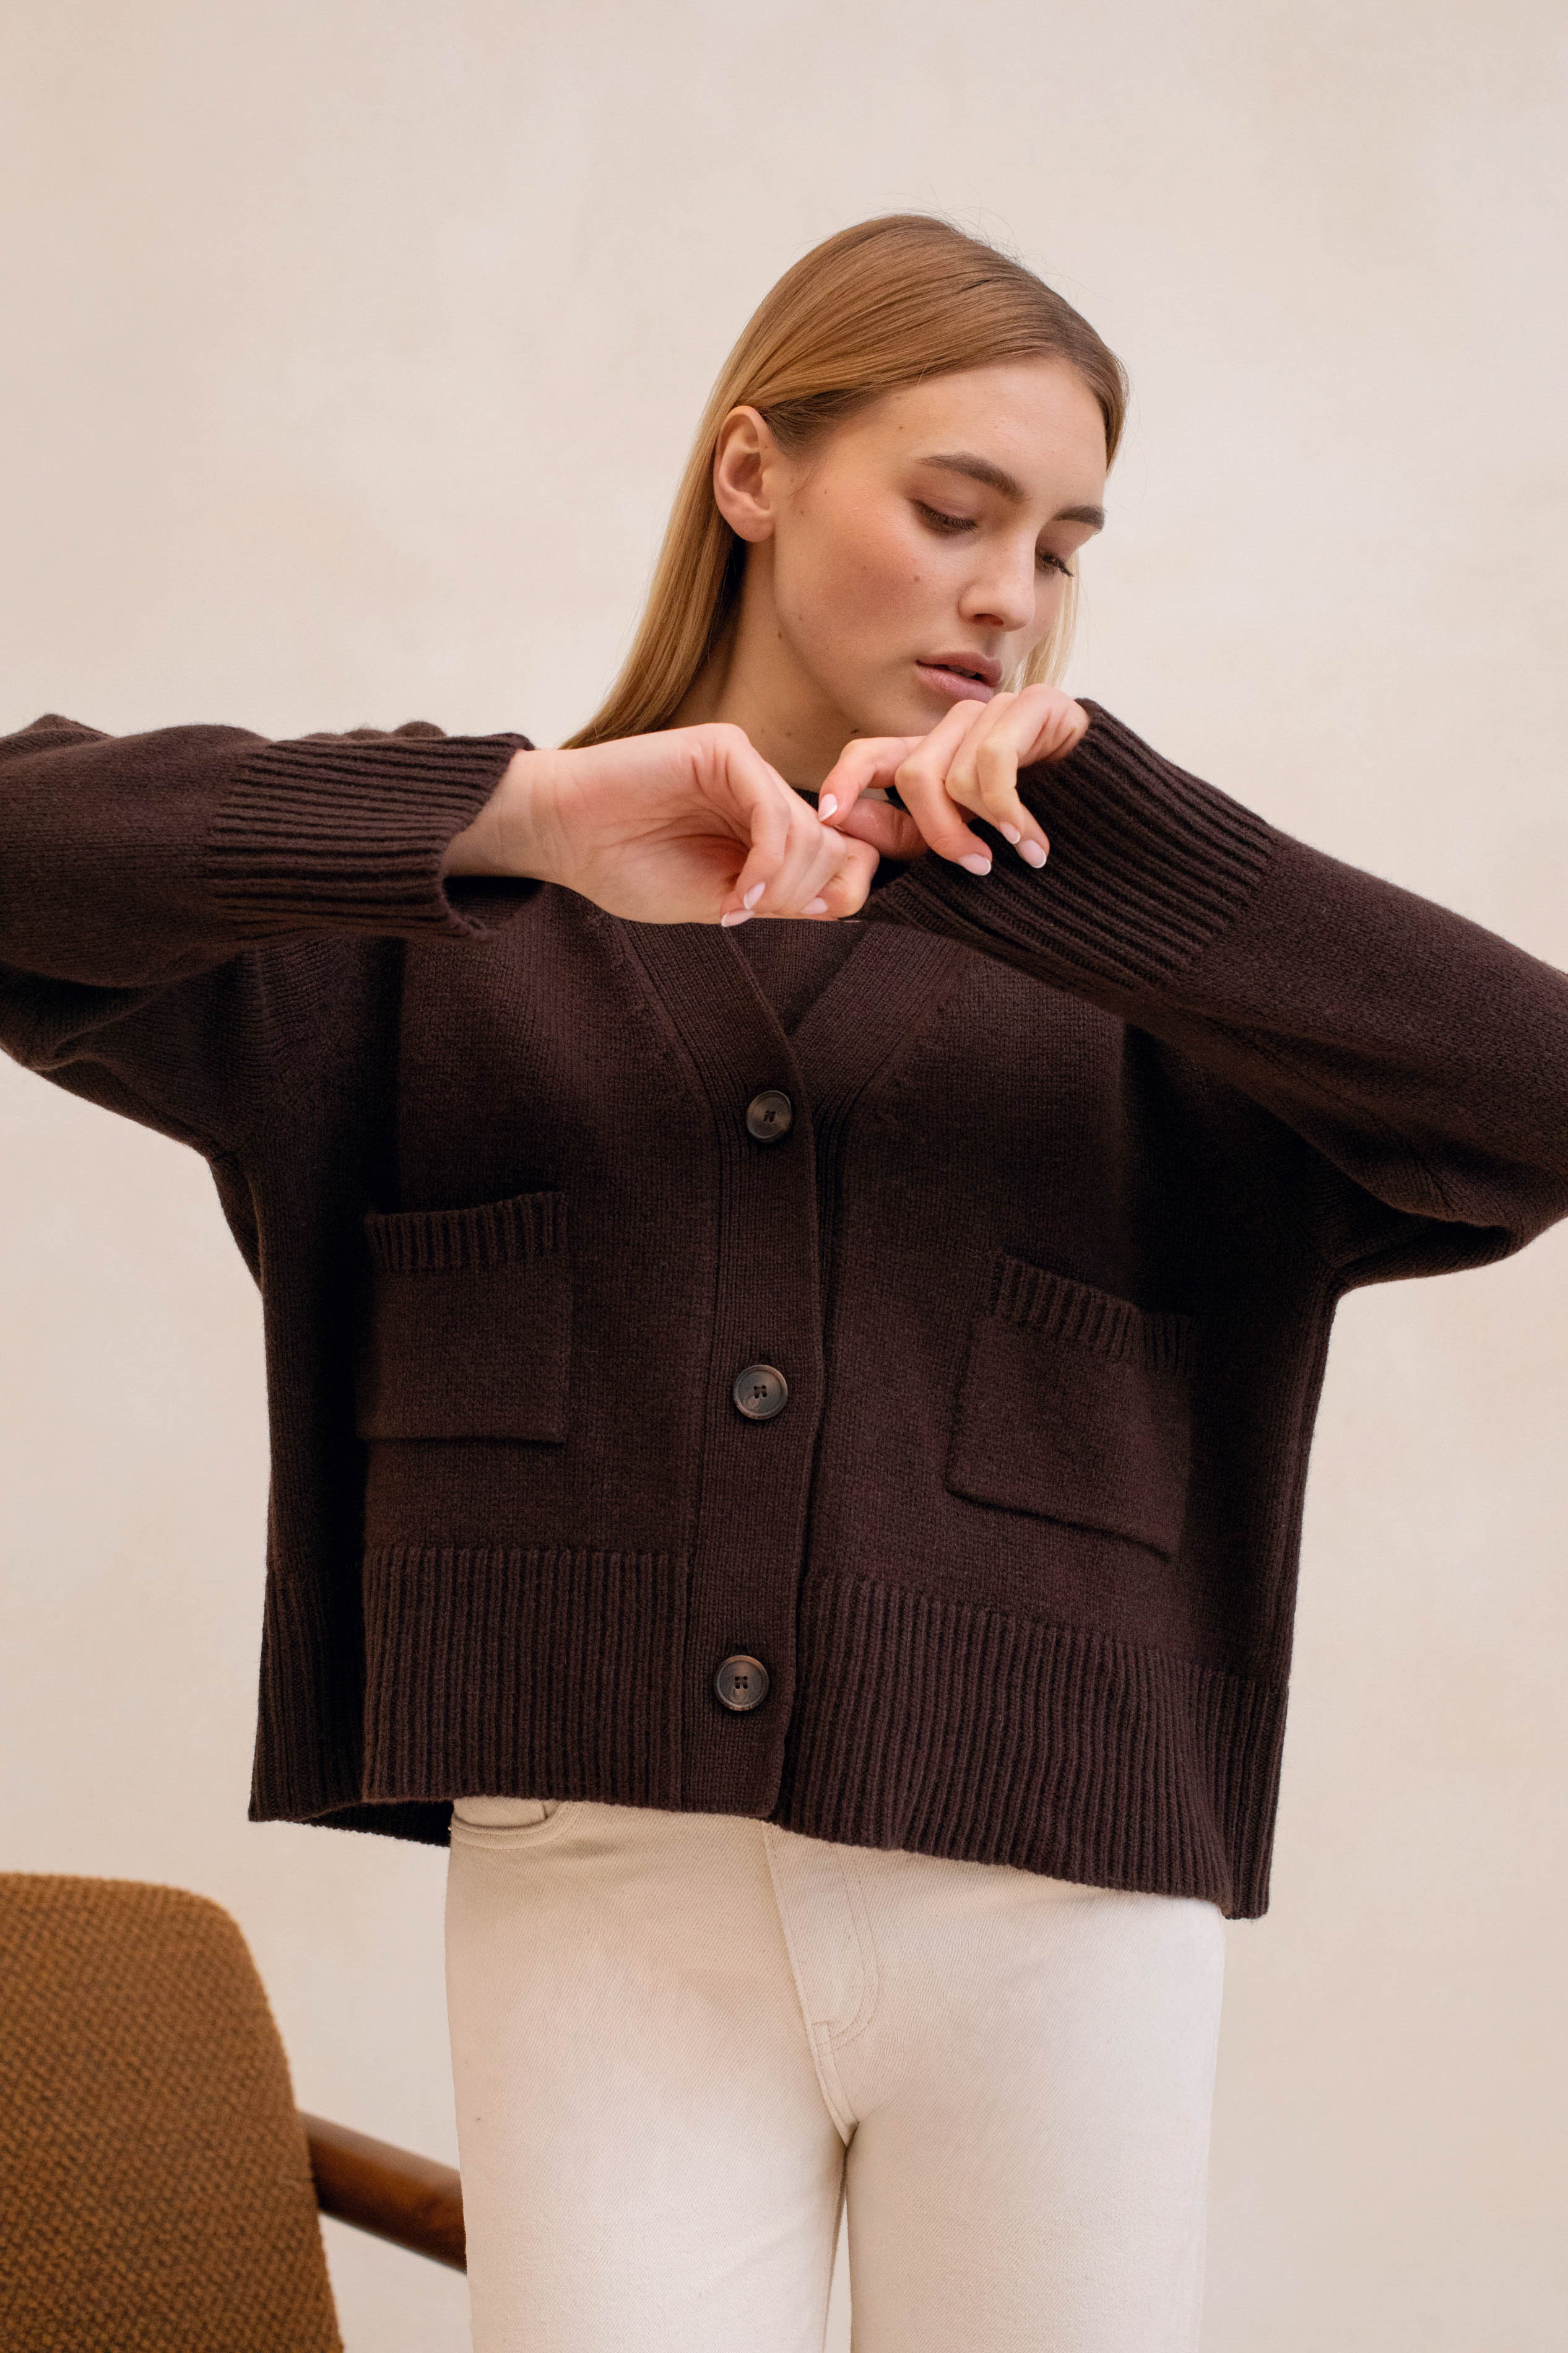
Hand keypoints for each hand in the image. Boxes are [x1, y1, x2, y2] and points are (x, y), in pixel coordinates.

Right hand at [443, 723, 879, 925]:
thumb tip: (844, 900)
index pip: (842, 855)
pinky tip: (740, 889)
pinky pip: (774, 809)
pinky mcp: (724, 749)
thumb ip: (779, 896)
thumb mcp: (717, 898)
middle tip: (749, 911)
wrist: (560, 833)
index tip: (787, 917)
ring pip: (811, 831)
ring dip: (783, 882)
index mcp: (765, 828)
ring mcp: (747, 767)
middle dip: (802, 893)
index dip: (835, 894)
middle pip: (834, 847)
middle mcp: (765, 792)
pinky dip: (768, 859)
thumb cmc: (626, 867)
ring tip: (736, 902)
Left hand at [815, 685, 1088, 873]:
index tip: (828, 817)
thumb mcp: (959, 845)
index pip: (869, 753)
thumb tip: (839, 820)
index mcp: (934, 756)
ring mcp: (1000, 710)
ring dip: (985, 826)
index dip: (843, 781)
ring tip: (1018, 854)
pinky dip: (1010, 812)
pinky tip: (1033, 842)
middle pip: (913, 772)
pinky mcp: (1040, 705)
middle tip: (977, 868)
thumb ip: (901, 835)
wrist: (1122, 837)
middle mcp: (960, 727)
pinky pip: (996, 761)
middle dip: (939, 833)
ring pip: (956, 772)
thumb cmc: (1036, 844)